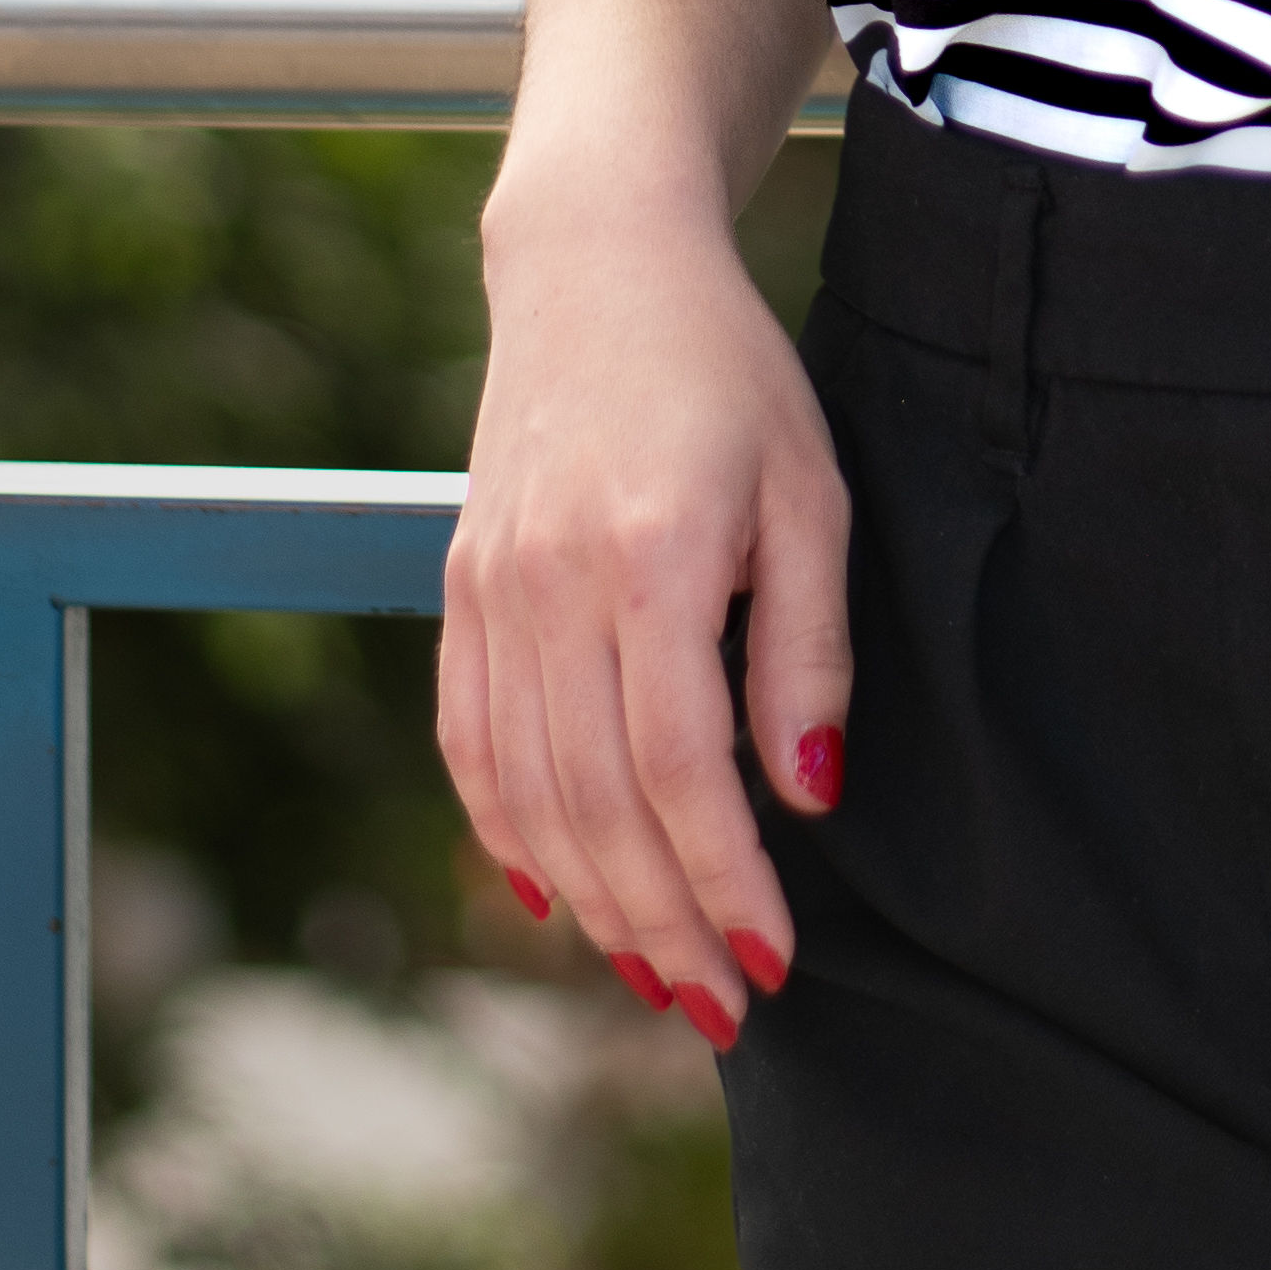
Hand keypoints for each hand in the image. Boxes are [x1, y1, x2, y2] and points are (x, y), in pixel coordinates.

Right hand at [439, 176, 850, 1045]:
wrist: (598, 265)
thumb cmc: (728, 372)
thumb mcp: (809, 491)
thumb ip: (807, 645)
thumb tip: (806, 792)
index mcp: (651, 560)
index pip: (681, 770)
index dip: (725, 881)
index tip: (774, 961)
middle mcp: (551, 588)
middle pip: (598, 805)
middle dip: (662, 924)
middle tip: (723, 1004)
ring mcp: (492, 591)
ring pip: (529, 793)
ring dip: (592, 901)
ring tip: (656, 971)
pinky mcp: (460, 588)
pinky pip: (470, 740)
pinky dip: (506, 830)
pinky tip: (551, 893)